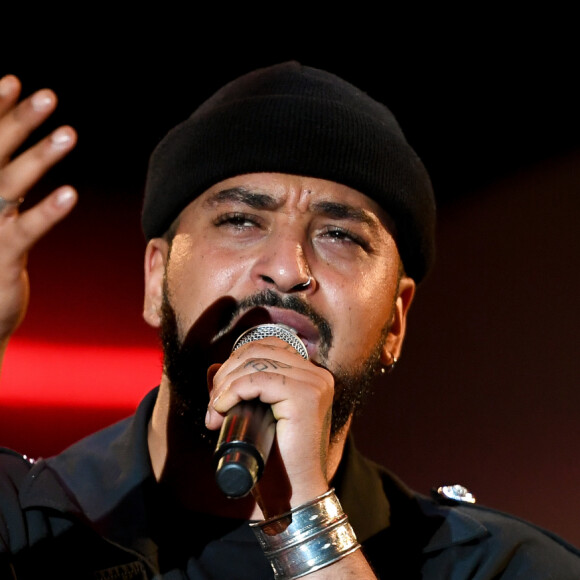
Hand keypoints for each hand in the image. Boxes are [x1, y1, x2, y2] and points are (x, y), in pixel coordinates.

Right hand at [0, 74, 76, 345]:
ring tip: (70, 133)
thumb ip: (6, 188)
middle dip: (19, 121)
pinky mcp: (2, 257)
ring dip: (39, 157)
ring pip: (9, 185)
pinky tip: (70, 193)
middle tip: (48, 95)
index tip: (13, 81)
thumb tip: (20, 162)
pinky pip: (26, 230)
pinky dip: (47, 211)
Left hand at [206, 336, 334, 511]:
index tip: (219, 395)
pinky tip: (222, 407)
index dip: (235, 362)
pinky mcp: (306, 396)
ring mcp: (315, 384)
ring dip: (226, 384)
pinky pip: (259, 380)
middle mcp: (317, 375)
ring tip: (215, 411)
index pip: (267, 346)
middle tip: (213, 405)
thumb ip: (238, 389)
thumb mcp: (253, 415)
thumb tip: (213, 366)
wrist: (293, 494)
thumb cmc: (275, 459)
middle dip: (226, 373)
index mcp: (310, 375)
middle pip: (258, 349)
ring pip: (256, 362)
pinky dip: (234, 391)